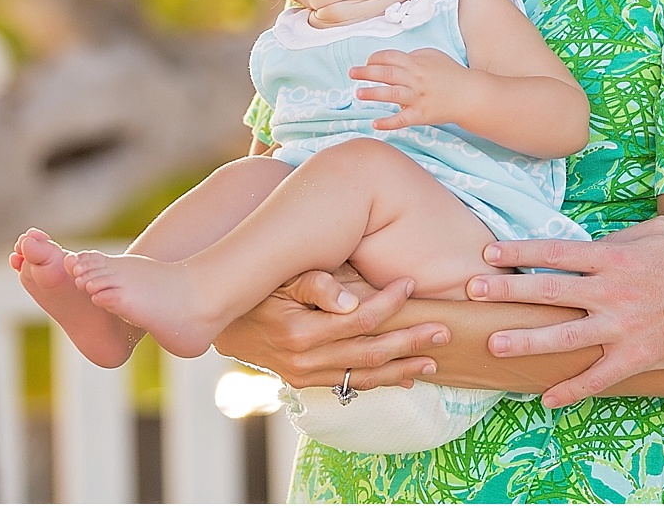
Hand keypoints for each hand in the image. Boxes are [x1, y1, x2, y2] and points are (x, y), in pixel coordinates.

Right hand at [212, 269, 451, 391]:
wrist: (219, 319)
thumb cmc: (257, 287)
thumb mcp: (281, 277)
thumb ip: (316, 285)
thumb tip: (351, 300)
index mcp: (300, 329)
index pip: (359, 319)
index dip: (389, 302)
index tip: (411, 284)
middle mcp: (304, 359)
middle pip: (370, 352)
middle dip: (410, 340)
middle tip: (444, 328)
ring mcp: (305, 375)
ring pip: (364, 375)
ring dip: (403, 367)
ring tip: (435, 359)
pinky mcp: (305, 382)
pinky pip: (350, 386)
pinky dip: (380, 382)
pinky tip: (406, 378)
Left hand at [351, 48, 470, 129]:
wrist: (469, 95)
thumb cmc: (450, 73)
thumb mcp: (433, 56)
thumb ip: (413, 55)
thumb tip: (395, 58)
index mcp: (416, 63)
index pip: (390, 57)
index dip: (376, 58)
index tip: (368, 62)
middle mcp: (415, 79)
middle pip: (387, 74)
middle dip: (367, 72)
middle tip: (352, 73)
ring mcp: (418, 98)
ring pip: (391, 94)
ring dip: (373, 94)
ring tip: (358, 93)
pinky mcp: (421, 115)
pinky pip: (402, 119)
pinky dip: (388, 122)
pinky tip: (375, 124)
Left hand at [464, 216, 663, 407]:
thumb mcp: (659, 231)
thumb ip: (621, 236)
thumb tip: (595, 241)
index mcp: (613, 257)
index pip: (554, 252)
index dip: (518, 252)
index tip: (488, 253)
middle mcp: (611, 292)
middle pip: (548, 291)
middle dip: (506, 292)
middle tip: (471, 292)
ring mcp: (622, 327)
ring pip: (563, 336)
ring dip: (525, 341)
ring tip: (493, 345)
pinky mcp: (637, 357)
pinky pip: (598, 378)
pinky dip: (572, 390)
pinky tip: (548, 399)